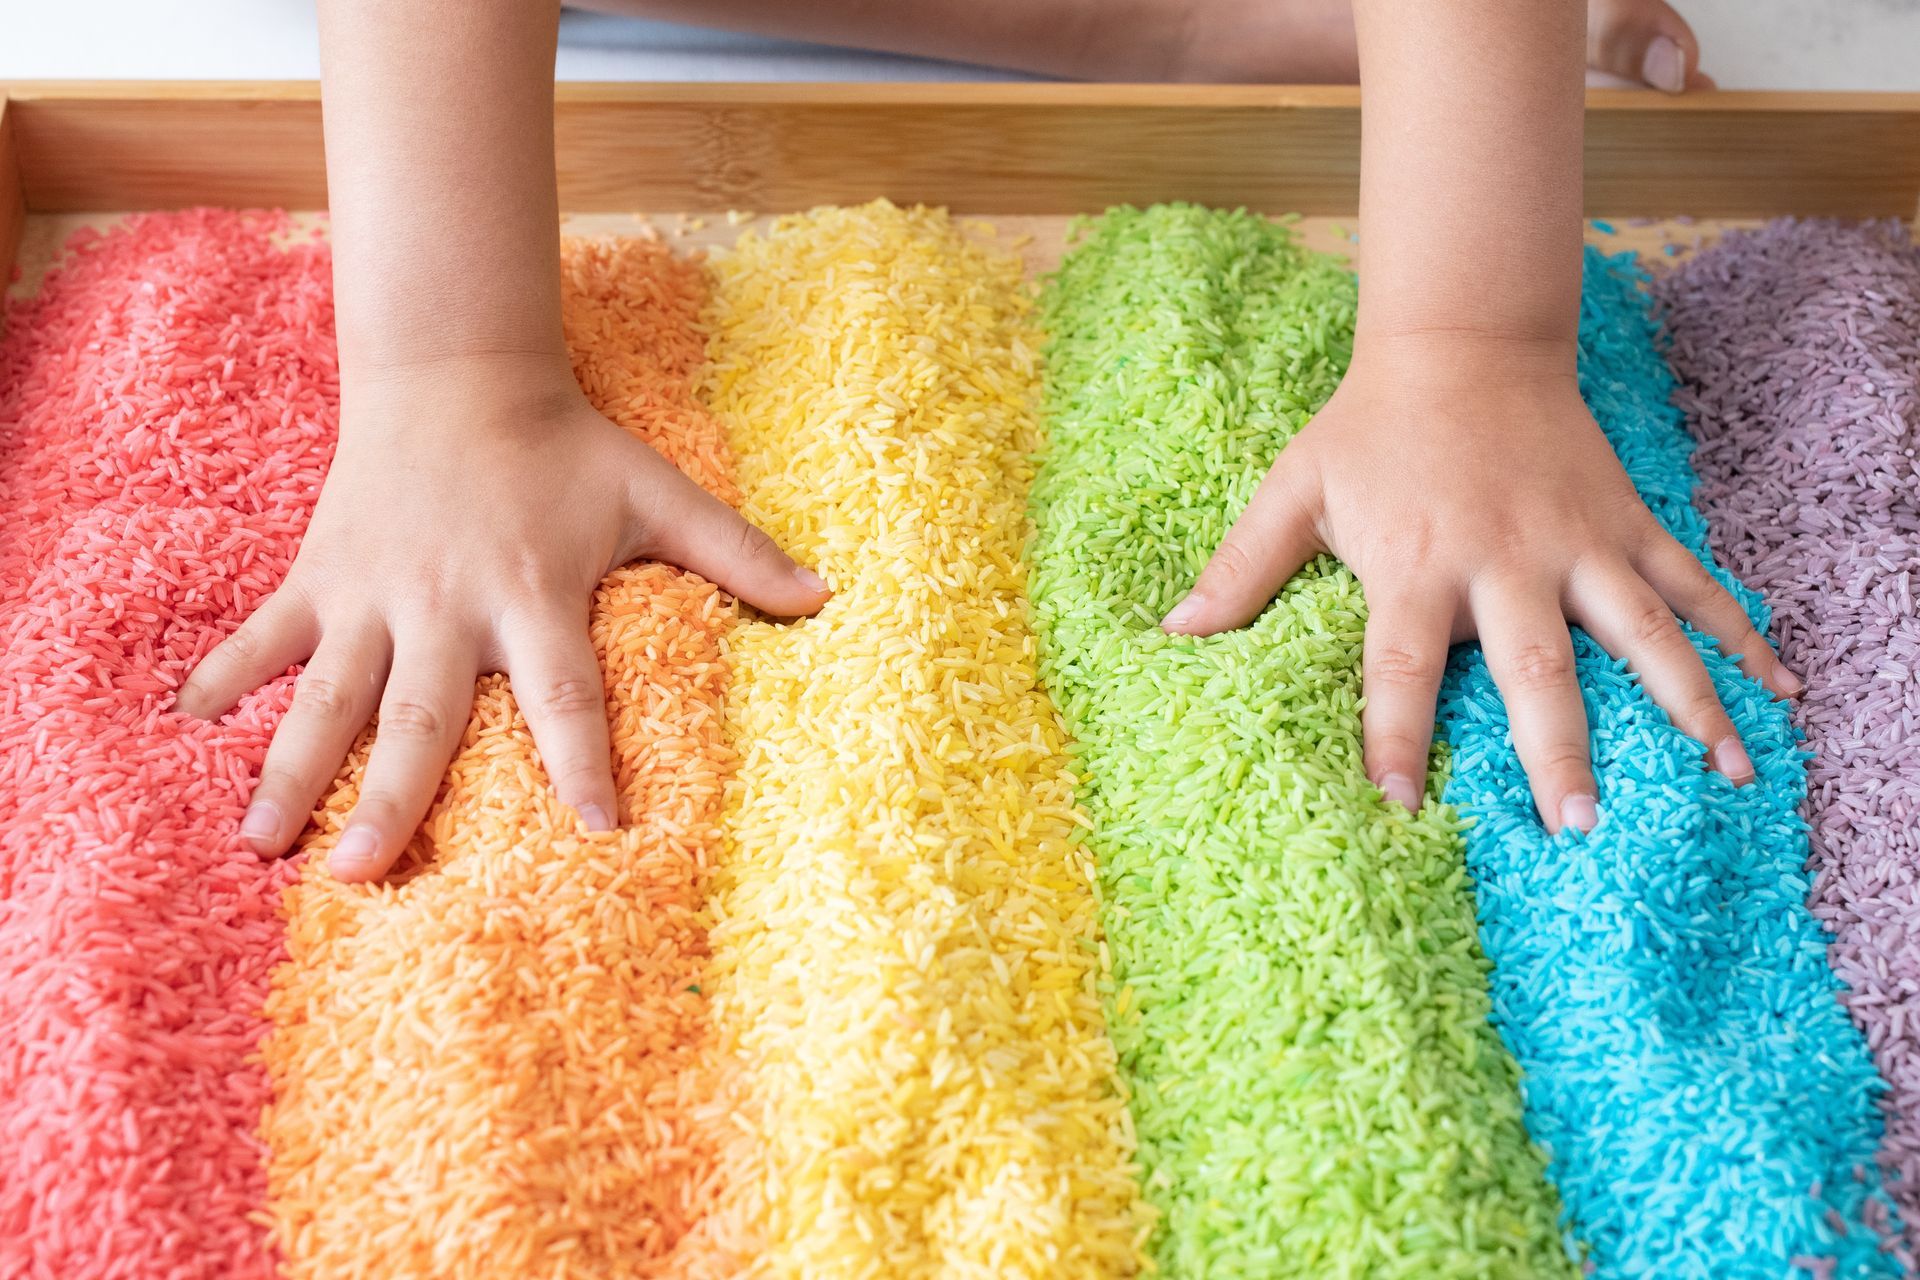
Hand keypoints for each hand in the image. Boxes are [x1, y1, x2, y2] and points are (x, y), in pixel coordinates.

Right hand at [173, 356, 829, 880]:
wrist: (457, 372)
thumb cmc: (565, 447)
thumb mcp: (656, 492)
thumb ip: (738, 552)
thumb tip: (829, 597)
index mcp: (536, 596)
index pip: (569, 697)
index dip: (586, 762)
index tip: (602, 834)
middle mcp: (448, 606)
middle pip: (422, 716)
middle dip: (393, 797)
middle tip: (360, 877)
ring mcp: (373, 594)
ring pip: (328, 693)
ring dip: (290, 765)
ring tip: (257, 843)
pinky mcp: (319, 574)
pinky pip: (265, 635)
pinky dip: (223, 678)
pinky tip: (182, 732)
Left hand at [1162, 335, 1799, 833]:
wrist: (1463, 341)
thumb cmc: (1369, 428)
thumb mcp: (1294, 490)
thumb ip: (1241, 570)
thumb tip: (1170, 634)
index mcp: (1416, 562)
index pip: (1400, 668)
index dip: (1393, 736)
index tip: (1399, 806)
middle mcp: (1504, 561)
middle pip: (1536, 668)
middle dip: (1559, 749)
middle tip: (1580, 827)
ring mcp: (1578, 543)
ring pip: (1642, 633)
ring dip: (1686, 705)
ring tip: (1727, 777)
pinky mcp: (1626, 522)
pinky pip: (1693, 584)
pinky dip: (1742, 634)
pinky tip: (1783, 690)